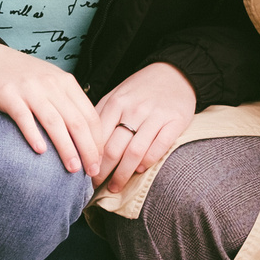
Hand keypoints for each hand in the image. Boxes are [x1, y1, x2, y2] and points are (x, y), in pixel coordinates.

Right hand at [0, 41, 103, 173]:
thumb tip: (87, 135)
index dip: (98, 141)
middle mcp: (51, 85)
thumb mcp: (52, 81)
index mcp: (66, 83)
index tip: (99, 160)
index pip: (90, 115)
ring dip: (66, 148)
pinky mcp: (9, 95)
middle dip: (88, 149)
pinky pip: (24, 118)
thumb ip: (69, 102)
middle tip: (92, 171)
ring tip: (72, 168)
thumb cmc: (24, 76)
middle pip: (76, 121)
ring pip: (54, 122)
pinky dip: (33, 135)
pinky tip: (40, 151)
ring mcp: (30, 90)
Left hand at [91, 61, 198, 192]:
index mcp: (115, 103)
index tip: (85, 174)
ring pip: (135, 152)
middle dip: (102, 172)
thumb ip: (101, 116)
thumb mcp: (117, 95)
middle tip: (96, 186)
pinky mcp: (175, 121)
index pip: (97, 137)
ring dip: (123, 174)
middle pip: (114, 149)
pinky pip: (159, 147)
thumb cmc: (141, 89)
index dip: (89, 159)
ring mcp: (155, 116)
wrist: (174, 72)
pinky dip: (148, 161)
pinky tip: (140, 170)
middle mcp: (134, 109)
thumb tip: (83, 143)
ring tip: (115, 187)